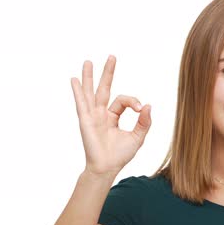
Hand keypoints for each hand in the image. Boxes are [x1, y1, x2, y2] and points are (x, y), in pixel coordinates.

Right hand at [70, 55, 151, 175]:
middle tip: (112, 56)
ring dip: (89, 77)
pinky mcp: (85, 121)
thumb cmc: (120, 155)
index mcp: (112, 116)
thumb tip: (149, 106)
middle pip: (104, 88)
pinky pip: (81, 103)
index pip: (122, 100)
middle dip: (108, 72)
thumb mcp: (137, 137)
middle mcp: (100, 114)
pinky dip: (78, 91)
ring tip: (88, 62)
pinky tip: (74, 80)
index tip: (141, 109)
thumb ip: (144, 122)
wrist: (107, 168)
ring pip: (90, 92)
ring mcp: (92, 116)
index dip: (134, 101)